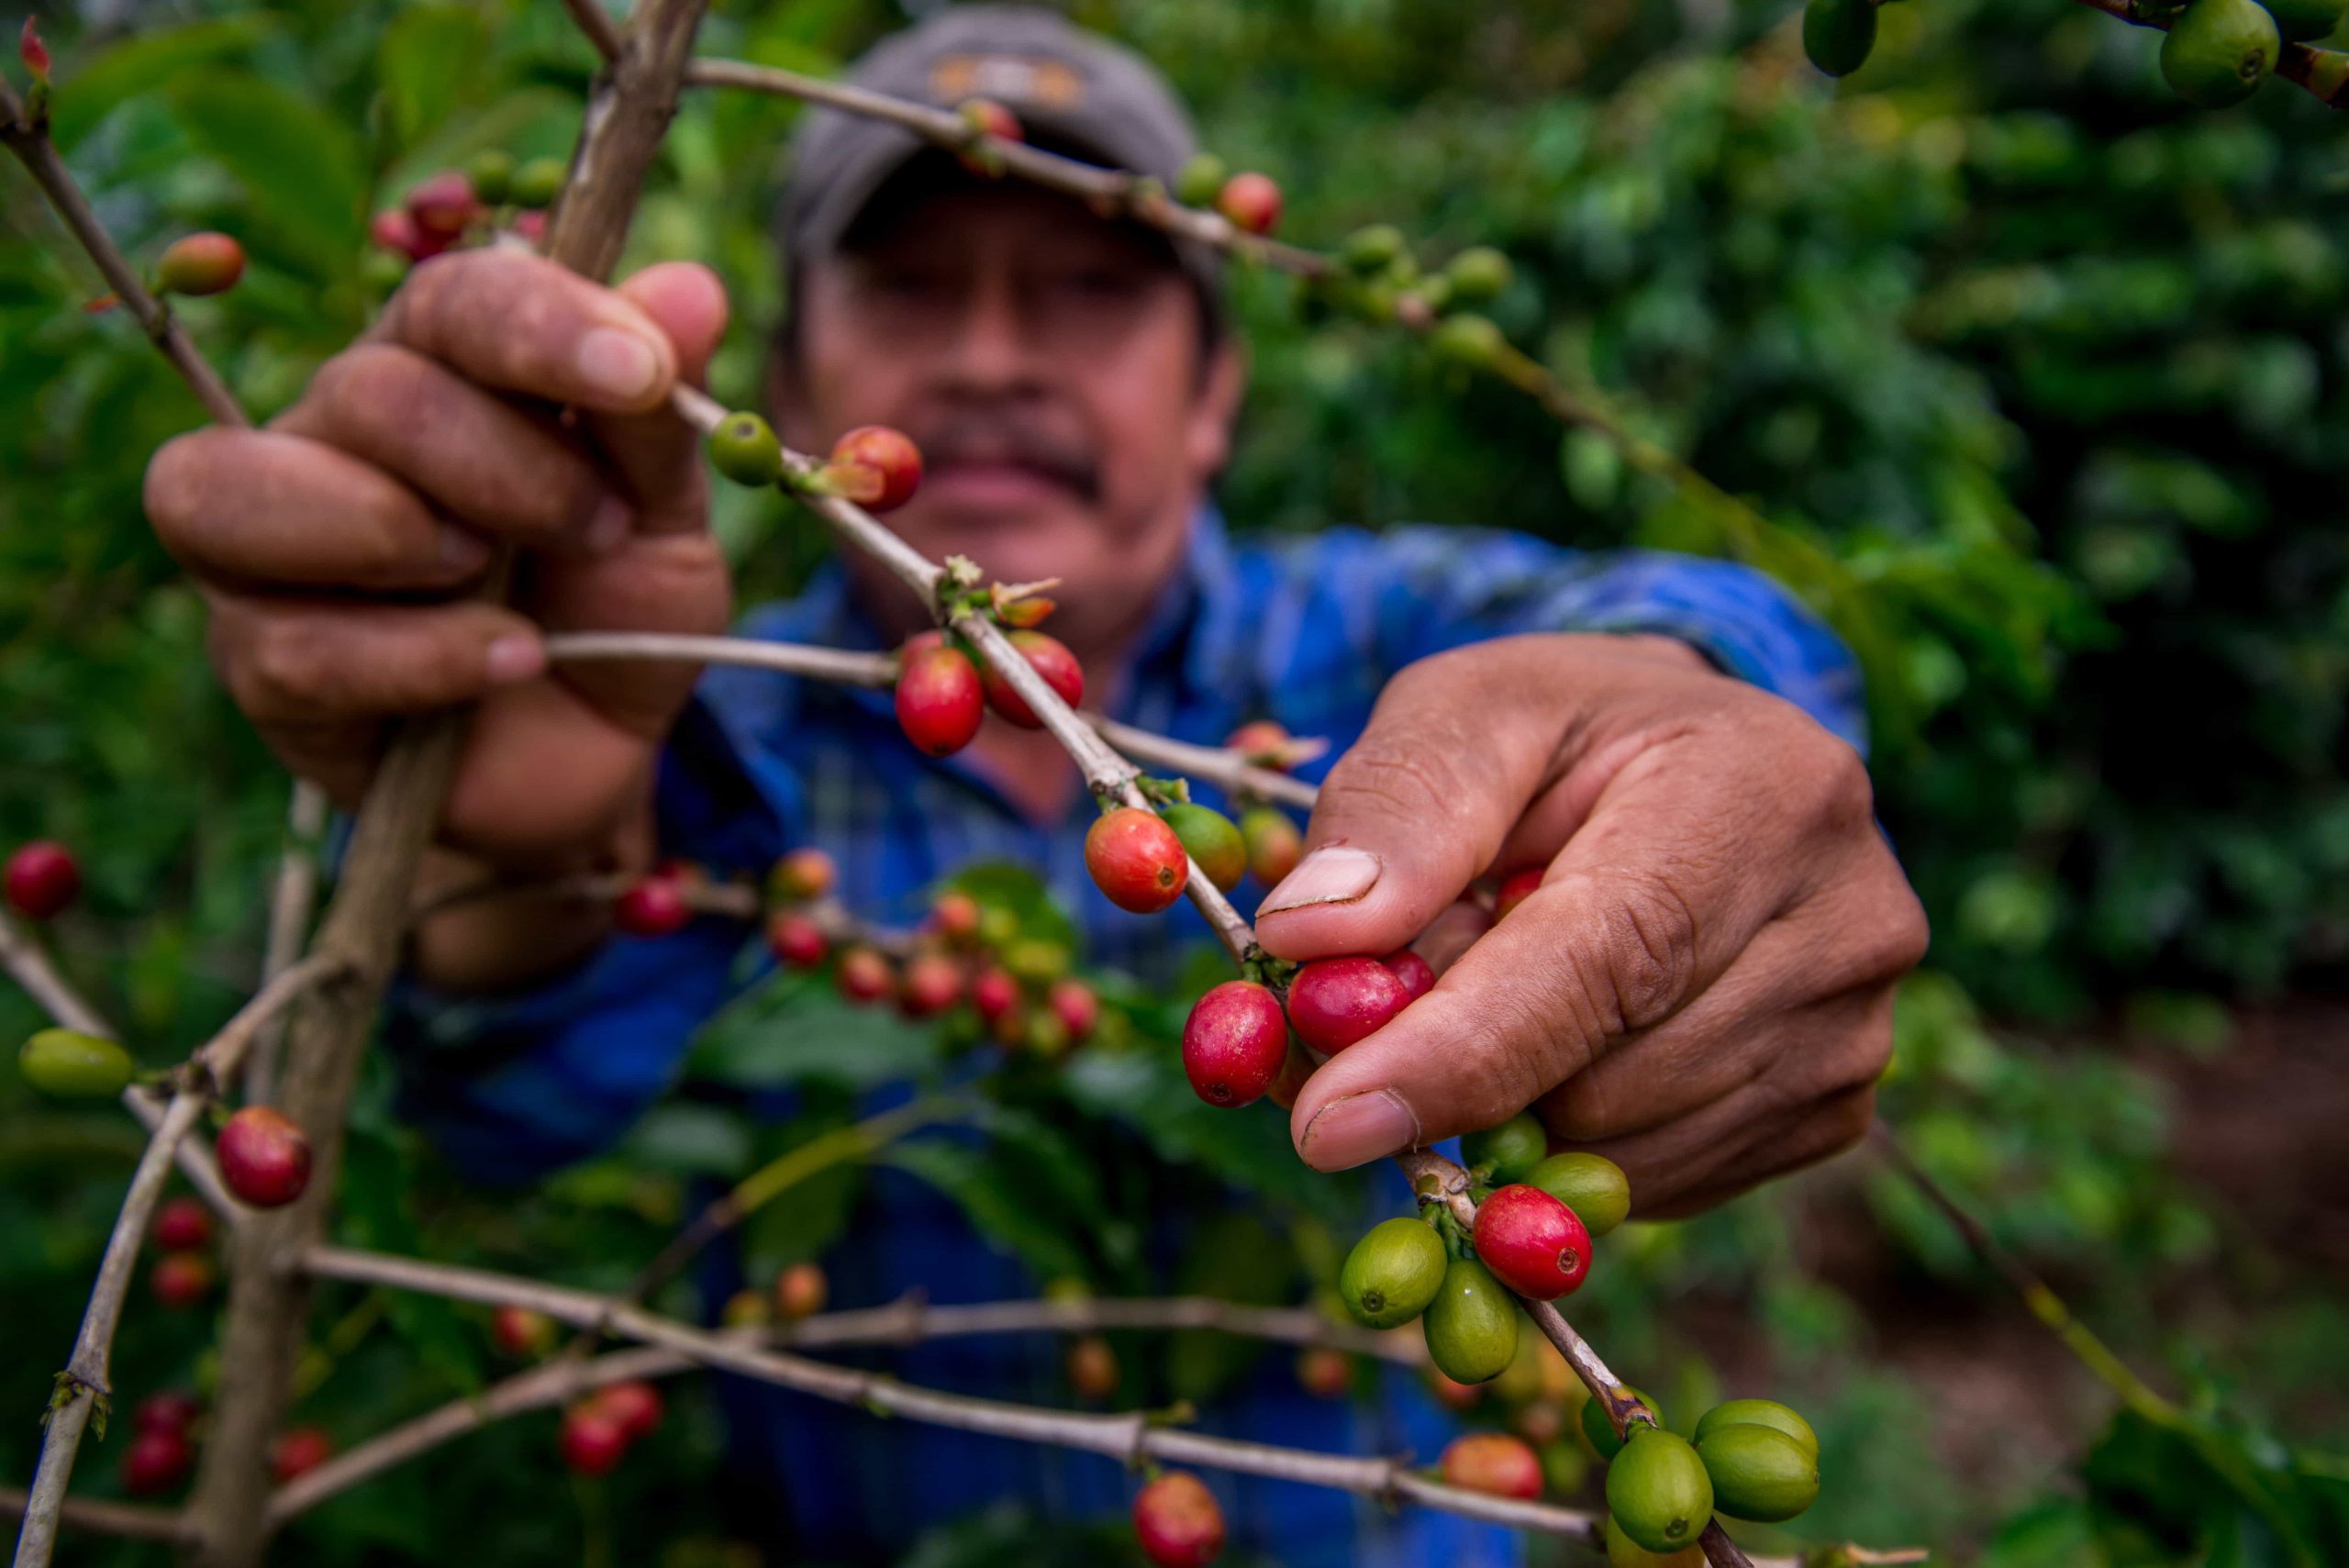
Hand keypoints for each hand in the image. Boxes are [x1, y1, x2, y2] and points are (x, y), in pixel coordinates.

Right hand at [142, 250, 732, 872]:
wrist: (601, 752)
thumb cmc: (616, 605)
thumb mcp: (668, 512)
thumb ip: (662, 413)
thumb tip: (690, 292)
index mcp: (435, 366)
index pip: (452, 298)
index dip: (542, 325)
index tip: (642, 373)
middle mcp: (331, 434)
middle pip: (368, 392)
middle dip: (507, 465)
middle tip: (598, 527)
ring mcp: (269, 548)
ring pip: (239, 489)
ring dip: (400, 533)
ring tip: (500, 578)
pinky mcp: (260, 663)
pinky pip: (291, 644)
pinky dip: (423, 657)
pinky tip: (512, 661)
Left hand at [1254, 632, 1928, 1216]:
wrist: (1697, 762)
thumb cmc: (1568, 734)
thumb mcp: (1466, 711)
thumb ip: (1392, 808)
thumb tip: (1310, 938)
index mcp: (1768, 789)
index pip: (1607, 960)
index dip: (1459, 1052)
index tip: (1326, 1120)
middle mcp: (1848, 920)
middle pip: (1605, 1081)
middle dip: (1459, 1067)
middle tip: (1388, 995)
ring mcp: (1856, 1029)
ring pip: (1622, 1153)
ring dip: (1513, 1101)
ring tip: (1502, 983)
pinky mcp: (1833, 1111)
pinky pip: (1658, 1183)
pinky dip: (1572, 1138)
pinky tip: (1566, 1038)